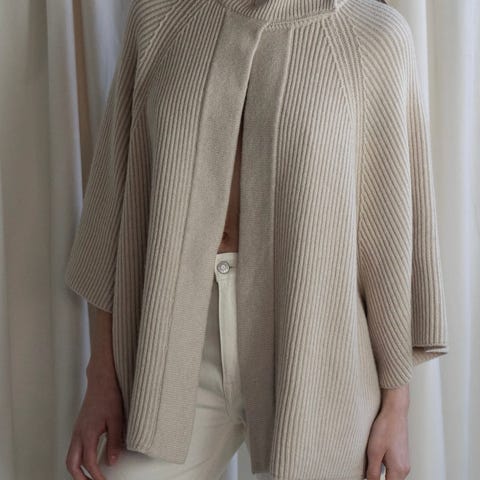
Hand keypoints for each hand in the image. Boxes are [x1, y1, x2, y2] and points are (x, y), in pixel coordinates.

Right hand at [66, 360, 124, 479]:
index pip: (88, 462)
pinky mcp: (79, 426)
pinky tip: (88, 459)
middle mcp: (78, 433)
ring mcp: (77, 430)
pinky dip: (78, 458)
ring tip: (90, 476)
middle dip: (79, 478)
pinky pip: (74, 448)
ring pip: (70, 456)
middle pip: (72, 464)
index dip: (95, 476)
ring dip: (77, 469)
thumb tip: (112, 461)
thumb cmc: (109, 396)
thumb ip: (115, 441)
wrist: (101, 380)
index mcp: (87, 433)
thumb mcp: (117, 419)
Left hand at [366, 384, 410, 479]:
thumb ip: (372, 471)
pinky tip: (375, 456)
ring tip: (369, 463)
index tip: (367, 476)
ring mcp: (404, 462)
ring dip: (380, 473)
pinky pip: (392, 467)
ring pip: (391, 475)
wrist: (395, 412)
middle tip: (367, 468)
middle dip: (377, 478)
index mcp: (398, 470)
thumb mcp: (374, 451)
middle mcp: (404, 469)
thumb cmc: (385, 428)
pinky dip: (383, 466)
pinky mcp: (401, 455)